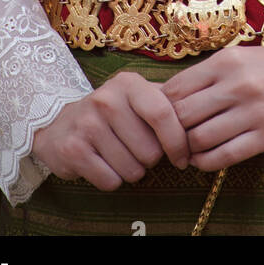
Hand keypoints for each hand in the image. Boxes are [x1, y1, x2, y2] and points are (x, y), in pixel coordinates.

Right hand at [30, 71, 190, 190]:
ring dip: (131, 170)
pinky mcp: (73, 150)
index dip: (178, 142)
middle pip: (150, 151)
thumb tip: (203, 117)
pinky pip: (110, 181)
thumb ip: (168, 102)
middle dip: (150, 159)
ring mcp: (87, 124)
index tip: (183, 158)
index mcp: (128, 83)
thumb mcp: (137, 98)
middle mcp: (106, 99)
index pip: (163, 114)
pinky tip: (103, 163)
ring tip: (119, 154)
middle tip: (136, 149)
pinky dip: (112, 180)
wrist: (60, 125)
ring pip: (132, 170)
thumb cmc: (112, 114)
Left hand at [160, 44, 263, 170]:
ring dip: (187, 149)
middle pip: (183, 115)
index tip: (160, 116)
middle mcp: (237, 85)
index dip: (162, 106)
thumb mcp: (240, 57)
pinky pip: (226, 156)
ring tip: (185, 150)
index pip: (177, 88)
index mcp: (227, 61)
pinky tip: (201, 160)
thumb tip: (170, 96)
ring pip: (201, 138)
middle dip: (170, 131)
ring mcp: (253, 112)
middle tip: (168, 138)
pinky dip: (206, 162)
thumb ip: (209, 74)